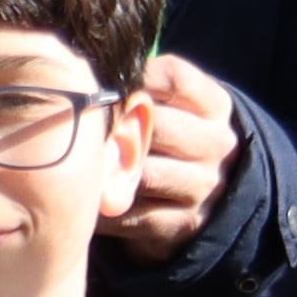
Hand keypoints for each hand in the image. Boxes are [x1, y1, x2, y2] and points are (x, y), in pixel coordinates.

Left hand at [100, 59, 242, 263]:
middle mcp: (218, 144)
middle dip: (116, 126)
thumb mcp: (171, 99)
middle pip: (158, 125)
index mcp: (214, 105)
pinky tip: (89, 197)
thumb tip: (90, 72)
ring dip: (108, 169)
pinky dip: (106, 207)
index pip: (174, 78)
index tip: (107, 84)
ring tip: (79, 163)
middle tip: (80, 126)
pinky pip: (135, 214)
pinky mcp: (184, 223)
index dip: (134, 79)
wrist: (196, 190)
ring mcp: (204, 187)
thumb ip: (143, 80)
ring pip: (144, 173)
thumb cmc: (166, 131)